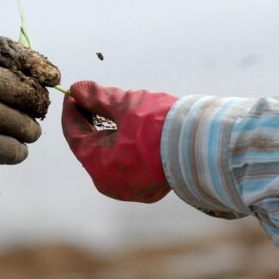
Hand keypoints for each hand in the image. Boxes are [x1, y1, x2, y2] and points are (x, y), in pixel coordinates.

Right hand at [0, 32, 59, 188]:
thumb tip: (32, 76)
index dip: (28, 59)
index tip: (51, 74)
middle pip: (5, 82)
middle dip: (31, 96)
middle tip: (39, 108)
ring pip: (4, 115)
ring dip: (26, 127)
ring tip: (31, 133)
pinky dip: (14, 150)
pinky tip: (17, 152)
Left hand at [62, 81, 177, 202]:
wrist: (207, 146)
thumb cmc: (163, 127)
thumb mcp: (126, 106)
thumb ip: (98, 98)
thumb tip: (78, 89)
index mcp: (99, 166)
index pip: (74, 136)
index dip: (72, 112)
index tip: (74, 94)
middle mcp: (111, 184)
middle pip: (91, 146)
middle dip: (90, 120)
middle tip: (91, 97)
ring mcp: (130, 189)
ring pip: (110, 155)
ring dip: (109, 131)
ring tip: (113, 108)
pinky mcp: (147, 187)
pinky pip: (126, 163)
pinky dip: (124, 144)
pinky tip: (131, 127)